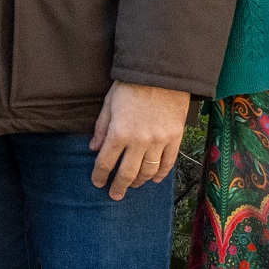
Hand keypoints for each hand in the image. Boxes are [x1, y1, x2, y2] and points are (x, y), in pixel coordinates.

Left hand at [88, 82, 188, 199]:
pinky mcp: (175, 138)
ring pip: (148, 172)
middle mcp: (139, 141)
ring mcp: (159, 141)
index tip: (97, 183)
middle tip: (115, 195)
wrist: (162, 73)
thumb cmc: (131, 85)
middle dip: (119, 187)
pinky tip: (154, 179)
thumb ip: (101, 127)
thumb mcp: (109, 103)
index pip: (106, 162)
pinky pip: (168, 163)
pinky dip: (161, 174)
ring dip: (139, 182)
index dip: (100, 175)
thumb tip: (94, 148)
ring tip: (133, 185)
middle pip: (127, 173)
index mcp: (119, 132)